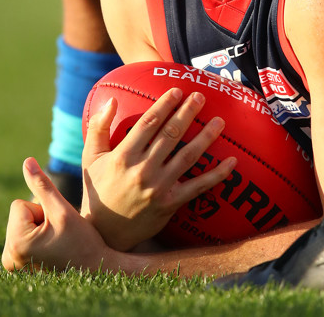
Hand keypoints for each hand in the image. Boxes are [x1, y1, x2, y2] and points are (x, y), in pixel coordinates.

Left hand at [2, 157, 108, 272]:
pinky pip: (22, 235)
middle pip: (18, 214)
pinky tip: (52, 248)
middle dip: (40, 218)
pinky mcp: (16, 265)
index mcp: (16, 244)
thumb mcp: (62, 210)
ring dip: (40, 227)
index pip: (19, 205)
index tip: (57, 227)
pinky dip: (37, 236)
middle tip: (59, 235)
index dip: (42, 209)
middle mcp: (8, 258)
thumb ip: (42, 184)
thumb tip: (26, 161)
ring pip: (21, 223)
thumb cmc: (82, 241)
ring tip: (57, 242)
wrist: (95, 268)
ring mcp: (11, 264)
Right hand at [80, 88, 236, 251]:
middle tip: (200, 96)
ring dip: (206, 138)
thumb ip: (99, 126)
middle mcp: (142, 170)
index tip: (177, 91)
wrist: (104, 232)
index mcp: (123, 156)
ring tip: (219, 122)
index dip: (164, 106)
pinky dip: (217, 175)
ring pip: (188, 157)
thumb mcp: (91, 157)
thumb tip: (112, 98)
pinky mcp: (171, 203)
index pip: (147, 124)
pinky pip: (198, 187)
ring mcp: (159, 188)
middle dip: (187, 114)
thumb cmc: (98, 188)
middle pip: (170, 136)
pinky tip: (232, 161)